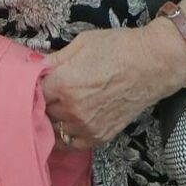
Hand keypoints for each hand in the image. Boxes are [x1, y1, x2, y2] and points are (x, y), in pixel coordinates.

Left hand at [42, 24, 185, 148]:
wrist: (153, 64)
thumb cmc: (119, 47)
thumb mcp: (83, 43)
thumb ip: (55, 59)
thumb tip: (33, 66)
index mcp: (64, 84)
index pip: (32, 92)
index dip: (34, 84)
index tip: (38, 80)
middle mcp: (72, 110)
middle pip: (42, 111)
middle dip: (44, 99)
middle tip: (52, 89)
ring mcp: (86, 126)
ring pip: (55, 127)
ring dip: (55, 116)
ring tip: (63, 103)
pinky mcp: (100, 136)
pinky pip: (72, 143)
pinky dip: (67, 133)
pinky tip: (71, 120)